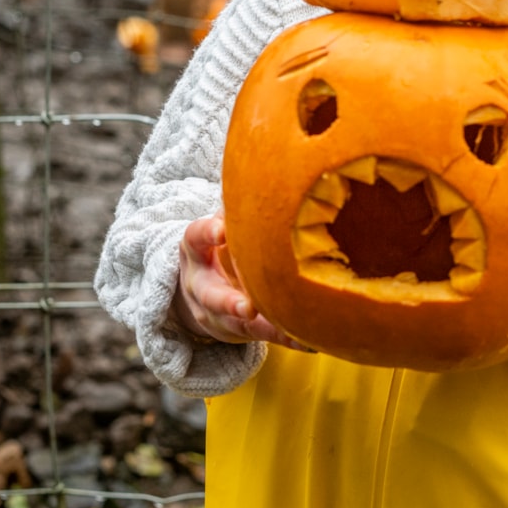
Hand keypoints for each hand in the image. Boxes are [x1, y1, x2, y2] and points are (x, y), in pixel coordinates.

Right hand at [173, 215, 303, 349]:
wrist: (193, 289)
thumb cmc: (215, 243)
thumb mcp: (214, 224)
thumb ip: (233, 205)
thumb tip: (267, 166)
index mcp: (195, 250)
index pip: (195, 238)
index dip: (207, 233)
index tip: (222, 230)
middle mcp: (201, 285)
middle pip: (212, 296)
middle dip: (229, 303)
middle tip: (247, 308)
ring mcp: (218, 312)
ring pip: (240, 324)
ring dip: (268, 328)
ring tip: (293, 333)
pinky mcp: (240, 330)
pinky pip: (266, 336)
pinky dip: (290, 338)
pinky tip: (314, 341)